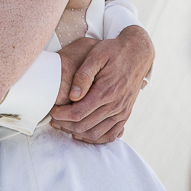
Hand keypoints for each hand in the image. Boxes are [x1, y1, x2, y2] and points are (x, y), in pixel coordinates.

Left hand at [50, 26, 153, 144]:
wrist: (137, 53)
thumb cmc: (114, 52)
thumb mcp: (96, 55)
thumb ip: (83, 75)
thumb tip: (73, 96)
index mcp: (106, 92)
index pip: (78, 113)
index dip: (61, 115)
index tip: (52, 110)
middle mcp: (115, 105)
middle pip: (84, 126)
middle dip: (65, 124)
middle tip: (54, 118)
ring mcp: (122, 112)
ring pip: (95, 134)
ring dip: (77, 133)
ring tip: (65, 124)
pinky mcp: (125, 115)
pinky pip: (110, 135)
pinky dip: (95, 138)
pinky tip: (83, 133)